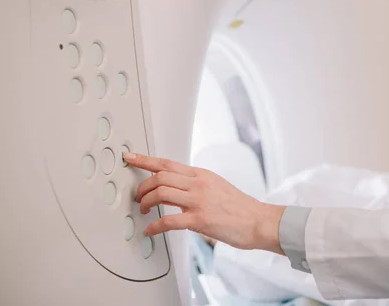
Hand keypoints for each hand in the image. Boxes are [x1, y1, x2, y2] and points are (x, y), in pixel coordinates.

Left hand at [123, 152, 285, 253]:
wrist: (258, 221)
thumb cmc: (239, 207)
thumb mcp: (216, 186)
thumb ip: (196, 184)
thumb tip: (177, 188)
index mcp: (201, 174)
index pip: (167, 162)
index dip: (145, 159)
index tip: (130, 157)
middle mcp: (198, 183)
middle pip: (160, 176)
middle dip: (142, 186)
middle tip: (138, 197)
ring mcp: (199, 200)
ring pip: (160, 193)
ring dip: (146, 202)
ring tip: (143, 211)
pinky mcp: (200, 219)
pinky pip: (168, 221)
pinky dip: (154, 227)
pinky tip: (150, 231)